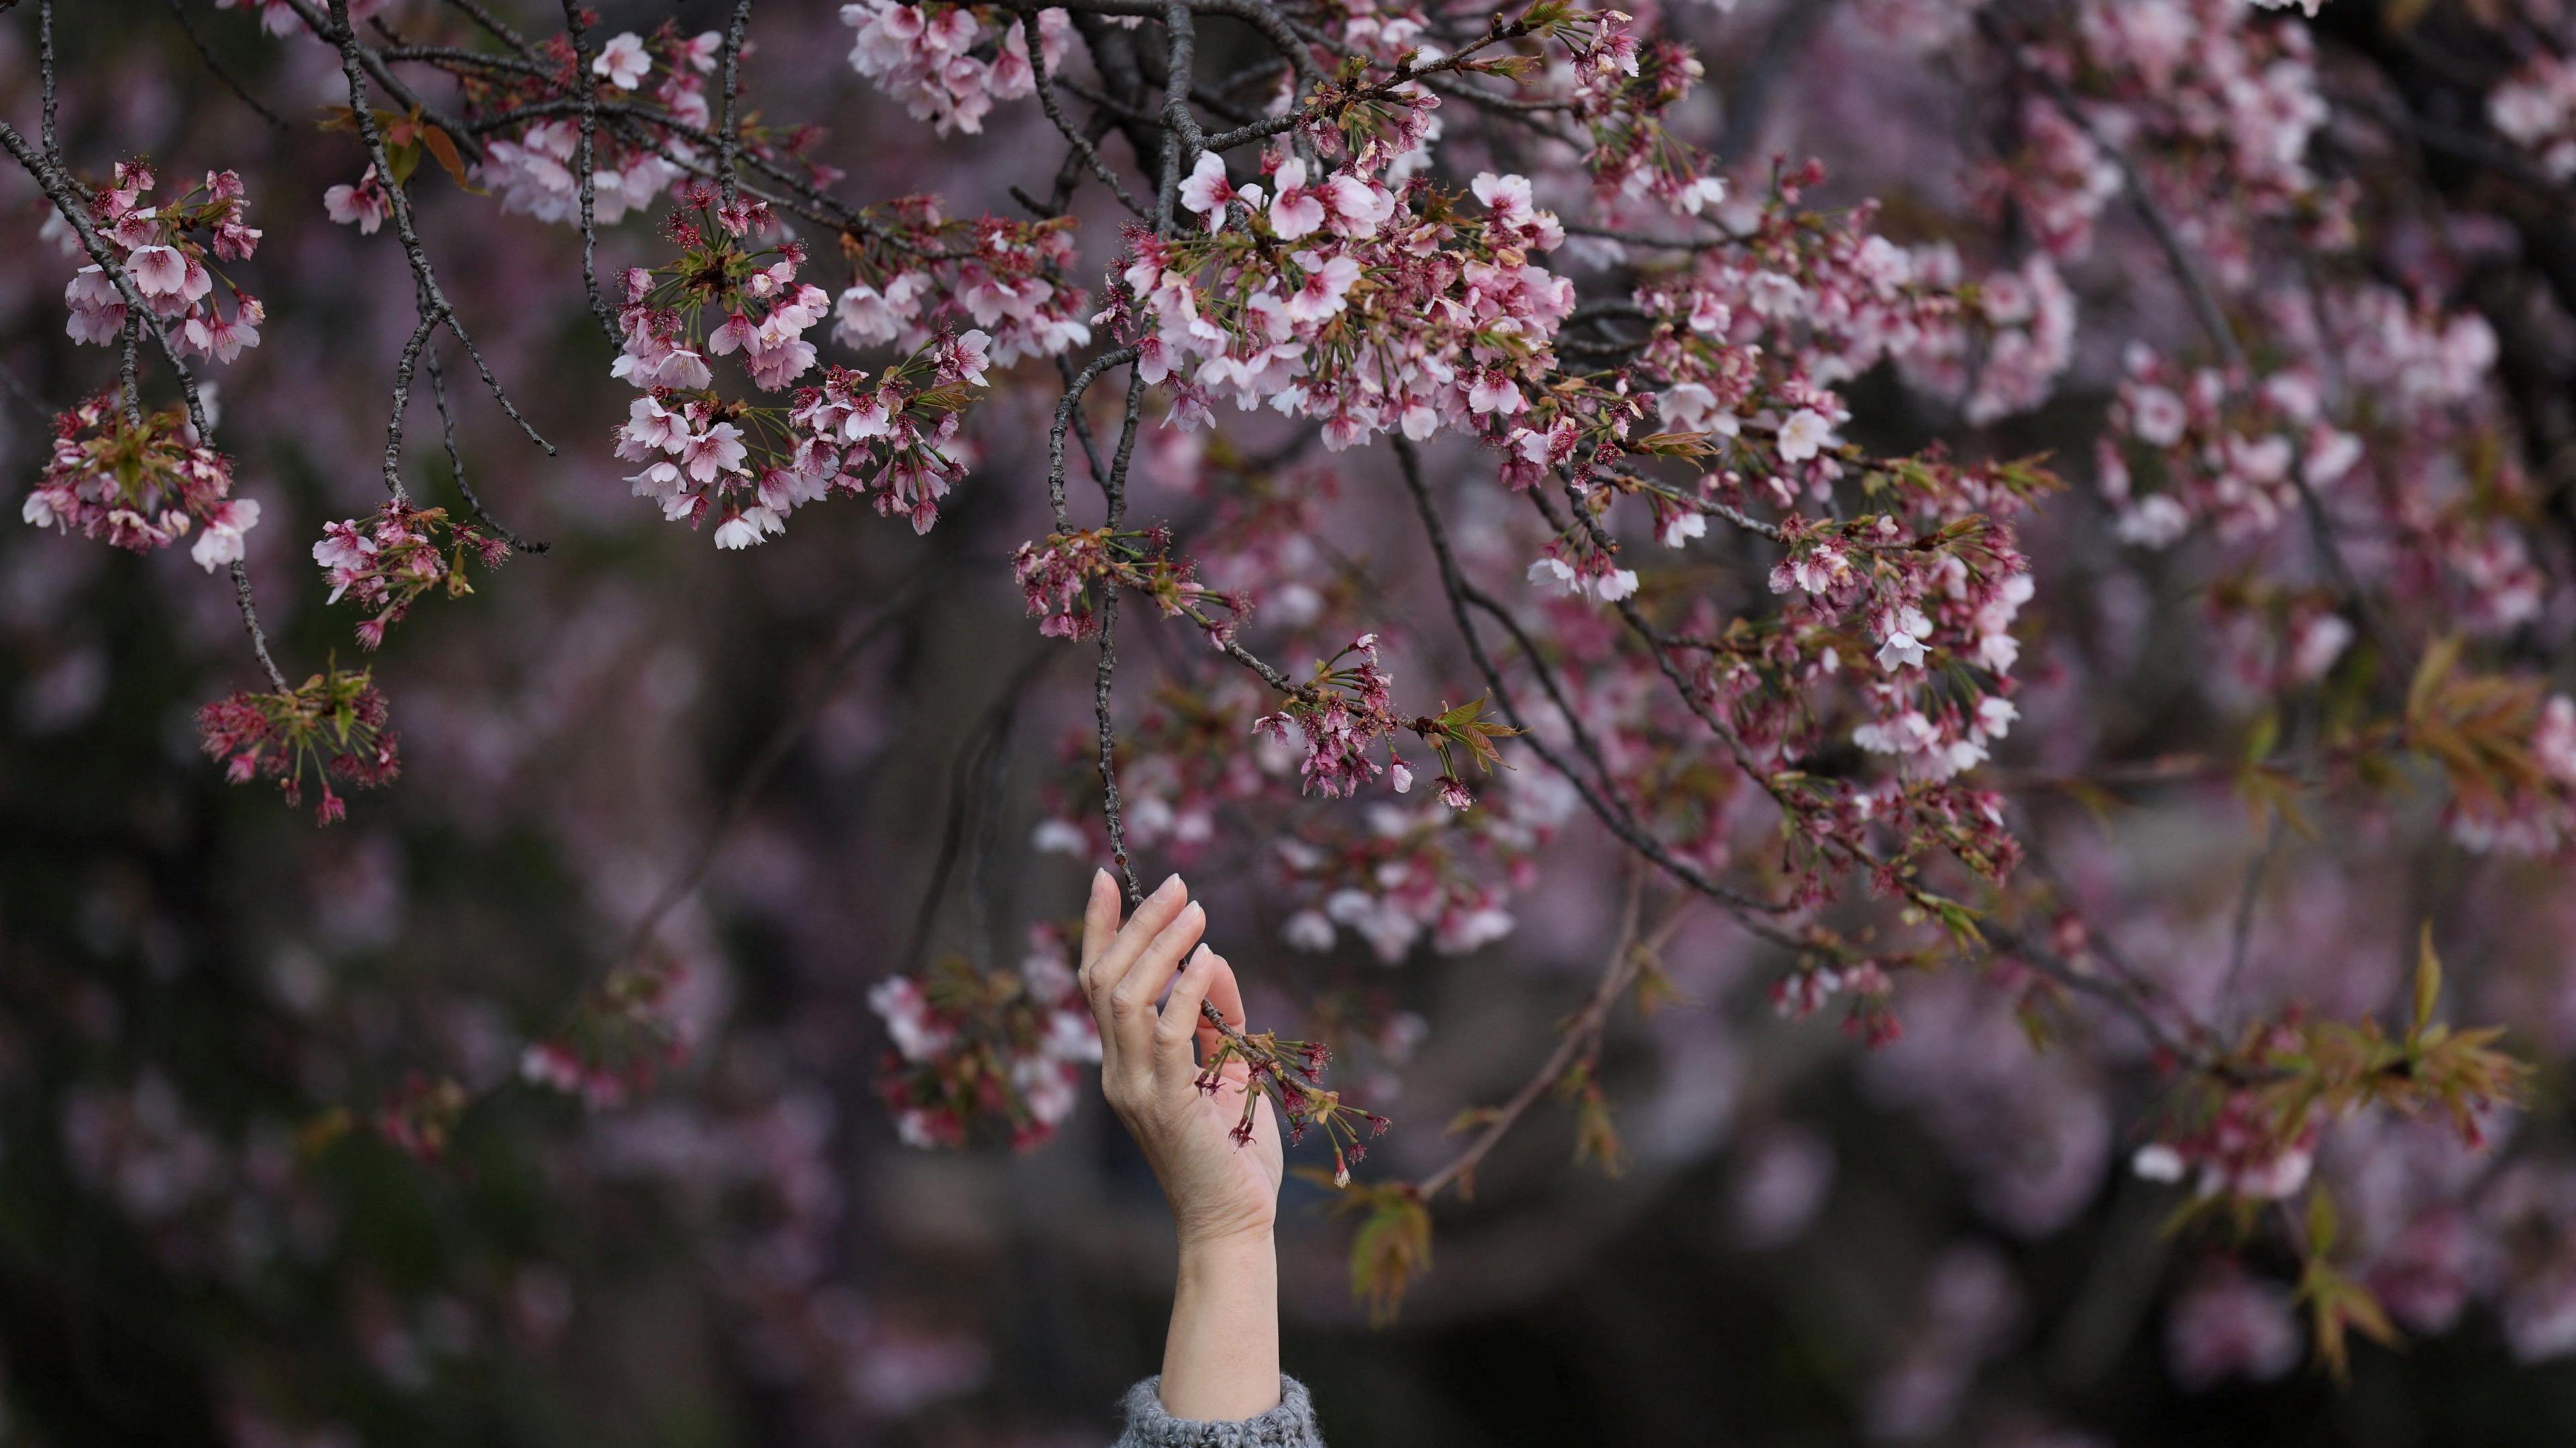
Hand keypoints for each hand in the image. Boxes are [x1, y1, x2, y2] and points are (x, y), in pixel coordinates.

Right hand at [1080, 869, 1283, 1250]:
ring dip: (1161, 946)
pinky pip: (1168, 1033)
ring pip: (1127, 998)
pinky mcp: (1167, 1102)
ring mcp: (1137, 1088)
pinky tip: (1207, 960)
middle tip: (1175, 882)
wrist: (1233, 1224)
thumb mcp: (1227, 1070)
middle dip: (1136, 923)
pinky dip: (1185, 990)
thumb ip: (1218, 1017)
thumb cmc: (1234, 1153)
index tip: (1104, 877)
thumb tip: (1212, 958)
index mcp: (1124, 1064)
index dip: (1098, 928)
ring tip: (1194, 909)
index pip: (1096, 984)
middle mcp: (1118, 1072)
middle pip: (1106, 980)